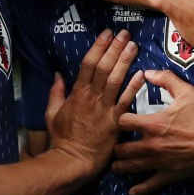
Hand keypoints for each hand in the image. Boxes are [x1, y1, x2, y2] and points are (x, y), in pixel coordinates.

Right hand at [47, 29, 144, 176]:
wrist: (73, 161)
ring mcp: (105, 109)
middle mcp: (92, 98)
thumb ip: (56, 92)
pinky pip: (127, 102)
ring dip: (125, 61)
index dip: (98, 46)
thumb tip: (58, 74)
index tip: (107, 33)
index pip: (88, 64)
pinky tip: (142, 74)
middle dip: (115, 48)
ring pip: (116, 80)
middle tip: (124, 34)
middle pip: (105, 67)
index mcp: (77, 93)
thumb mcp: (51, 113)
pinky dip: (134, 87)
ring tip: (133, 46)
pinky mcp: (116, 122)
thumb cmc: (62, 138)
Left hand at [113, 69, 193, 194]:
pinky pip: (150, 185)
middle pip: (121, 149)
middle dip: (117, 146)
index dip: (120, 119)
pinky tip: (132, 192)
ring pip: (130, 167)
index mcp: (152, 124)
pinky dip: (139, 189)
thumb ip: (166, 79)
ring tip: (118, 165)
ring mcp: (160, 162)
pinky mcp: (170, 175)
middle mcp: (151, 145)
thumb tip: (148, 72)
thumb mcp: (187, 92)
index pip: (122, 122)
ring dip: (122, 166)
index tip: (123, 119)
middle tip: (117, 144)